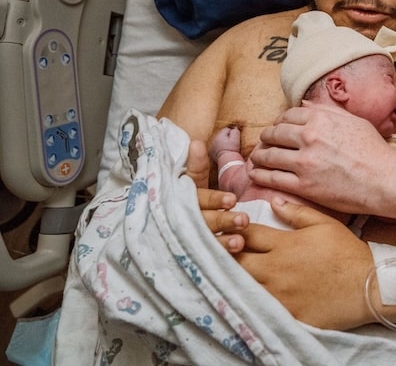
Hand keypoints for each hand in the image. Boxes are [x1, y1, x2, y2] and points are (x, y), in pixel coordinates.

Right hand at [187, 137, 247, 252]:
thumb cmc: (179, 201)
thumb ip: (195, 167)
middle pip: (203, 221)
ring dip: (222, 242)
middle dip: (223, 221)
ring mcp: (185, 241)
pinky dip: (218, 258)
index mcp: (181, 200)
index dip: (214, 200)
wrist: (147, 235)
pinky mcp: (190, 257)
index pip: (199, 199)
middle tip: (243, 220)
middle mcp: (181, 221)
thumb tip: (196, 143)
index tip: (232, 199)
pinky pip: (204, 258)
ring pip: (204, 241)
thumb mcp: (186, 184)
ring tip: (240, 241)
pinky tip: (234, 257)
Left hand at [236, 197, 374, 328]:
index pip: (247, 234)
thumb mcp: (325, 224)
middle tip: (226, 252)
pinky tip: (251, 296)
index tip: (233, 229)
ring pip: (241, 285)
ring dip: (235, 278)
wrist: (368, 286)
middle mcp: (276, 269)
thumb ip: (296, 213)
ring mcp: (278, 294)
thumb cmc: (347, 252)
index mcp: (285, 244)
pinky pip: (257, 307)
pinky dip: (251, 300)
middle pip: (236, 261)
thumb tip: (274, 202)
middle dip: (228, 255)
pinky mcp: (284, 313)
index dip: (236, 230)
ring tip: (233, 273)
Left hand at [251, 105, 394, 215]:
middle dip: (266, 137)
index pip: (288, 115)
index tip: (278, 128)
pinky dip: (260, 175)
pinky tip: (256, 174)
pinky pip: (272, 177)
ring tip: (257, 159)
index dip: (280, 121)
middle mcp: (309, 137)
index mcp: (321, 119)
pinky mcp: (303, 185)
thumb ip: (328, 111)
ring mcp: (304, 162)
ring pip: (269, 155)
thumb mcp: (354, 121)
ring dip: (260, 156)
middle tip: (265, 143)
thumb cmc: (374, 150)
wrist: (384, 179)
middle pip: (275, 133)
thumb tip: (305, 104)